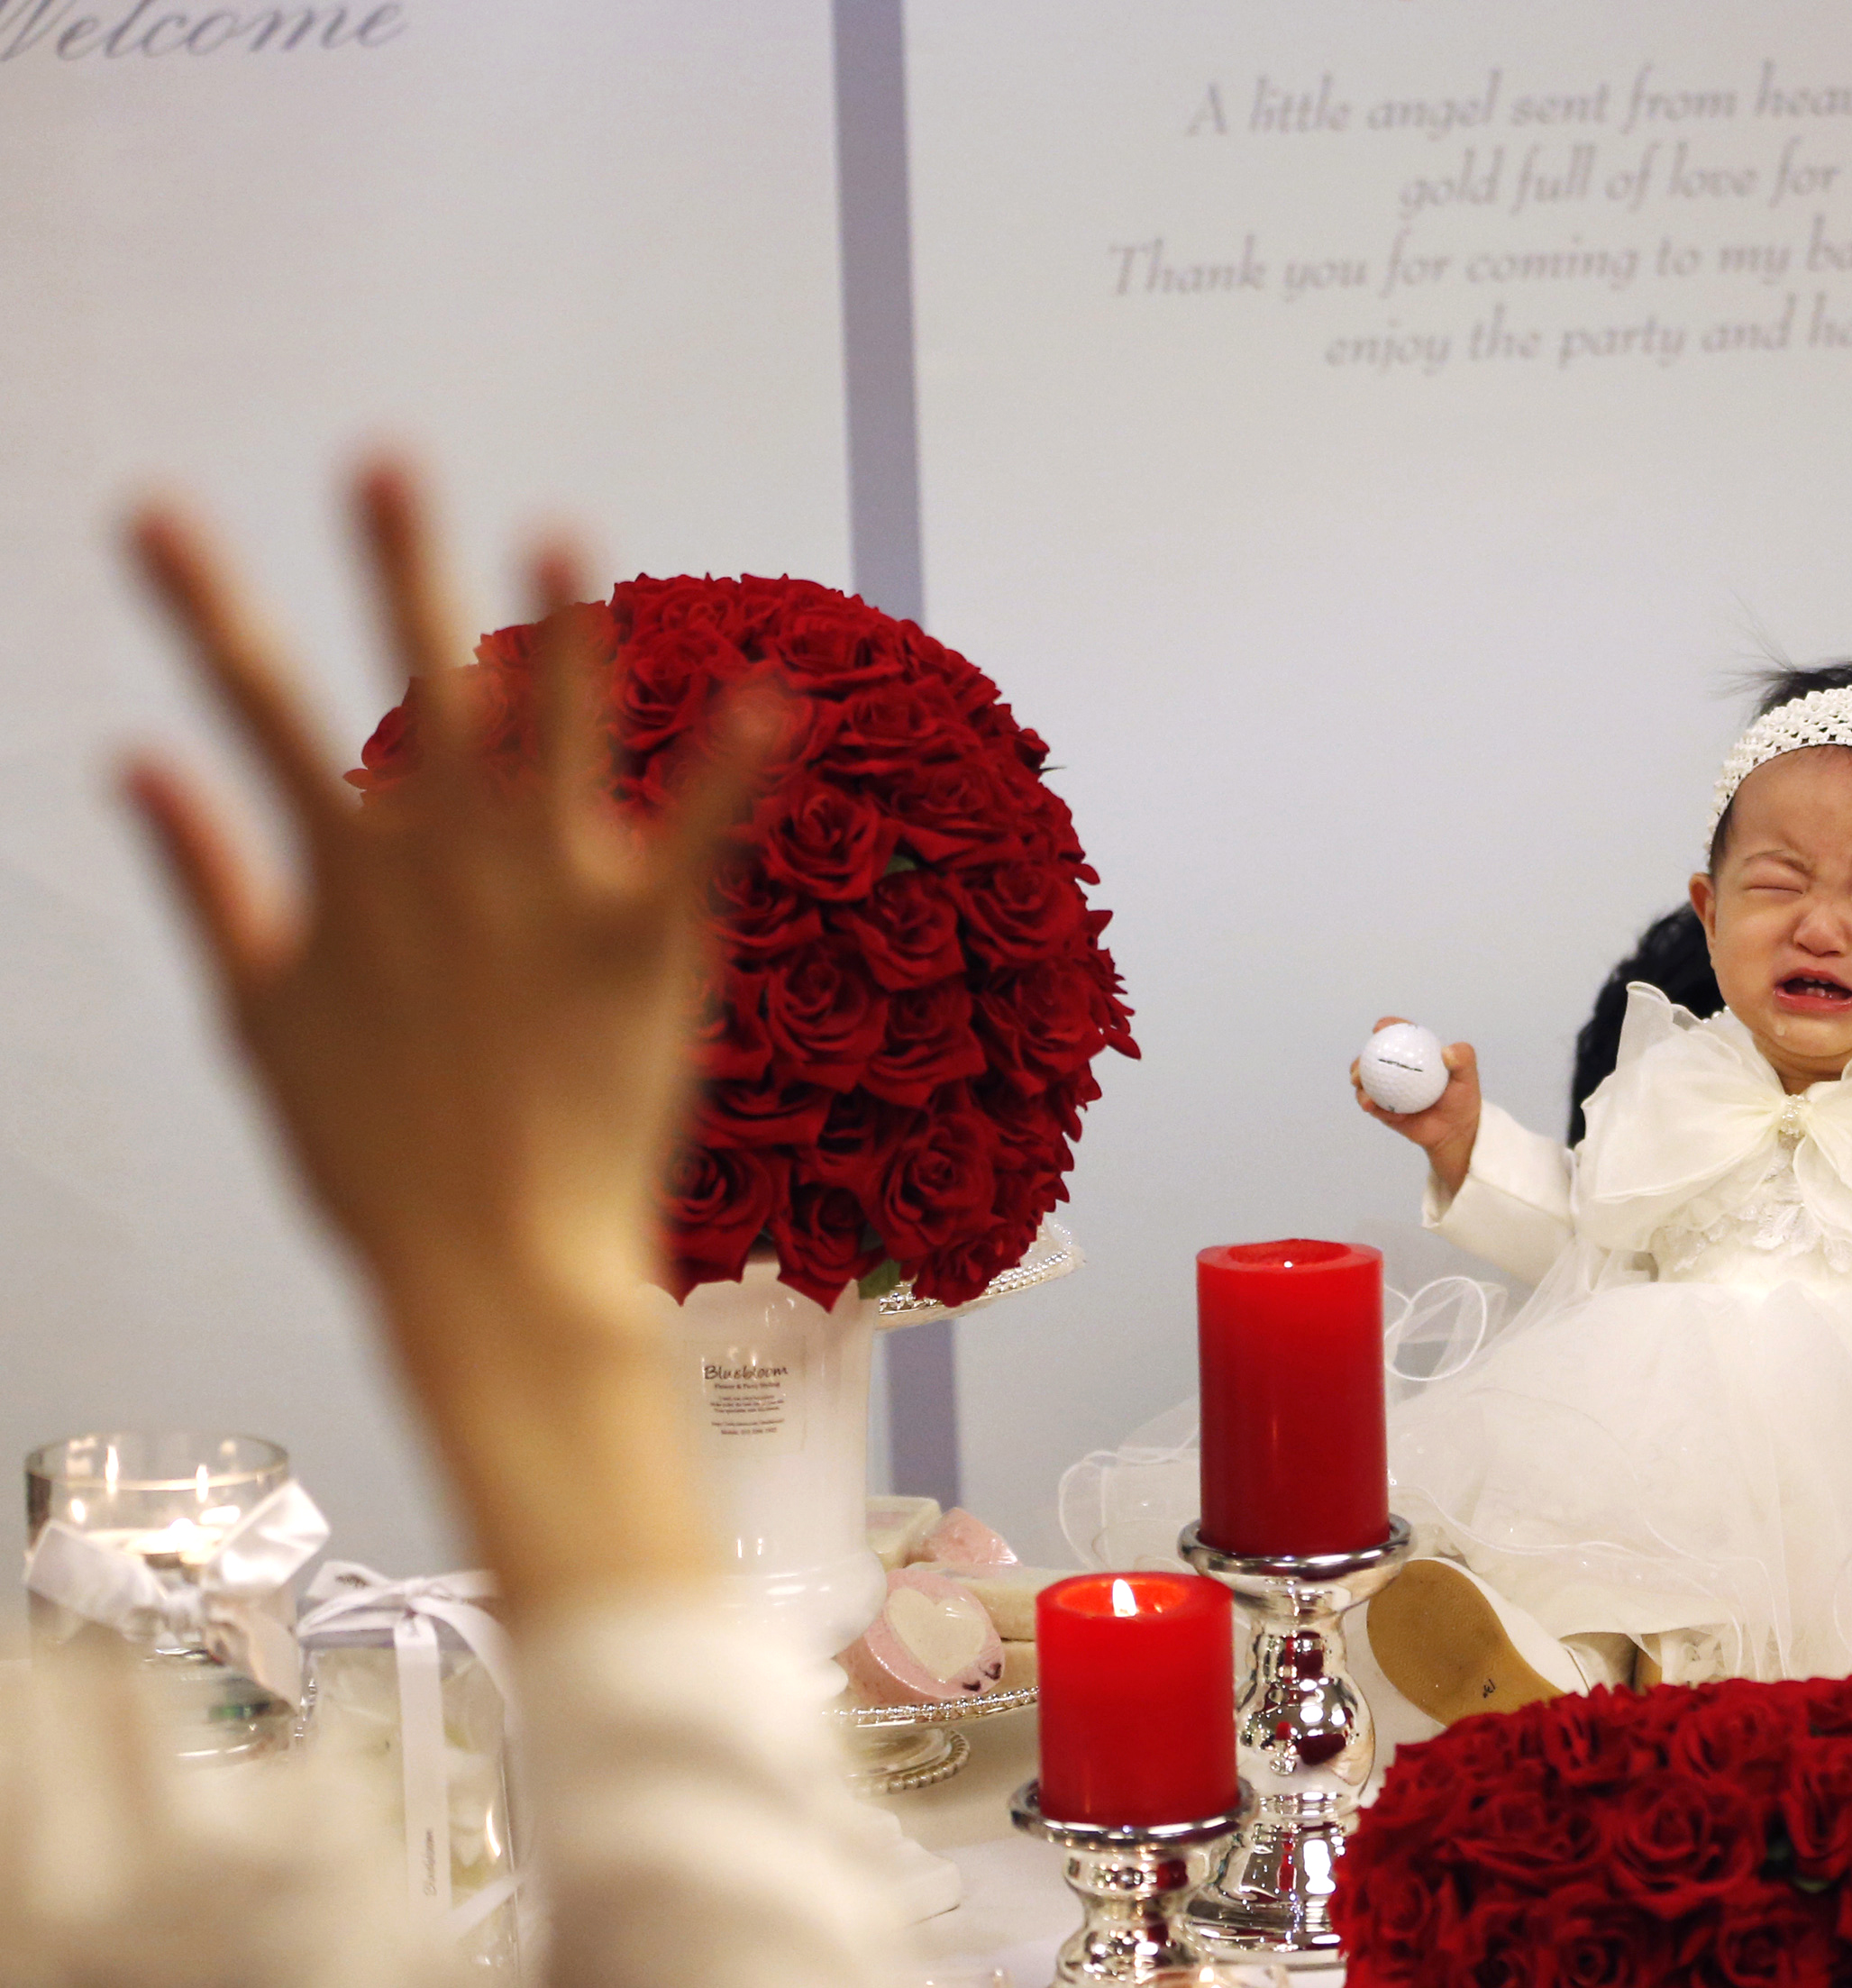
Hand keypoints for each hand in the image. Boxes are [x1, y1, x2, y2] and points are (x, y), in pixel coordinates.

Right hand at [120, 456, 782, 1616]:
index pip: (256, 708)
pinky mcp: (644, 940)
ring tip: (561, 527)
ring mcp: (544, 894)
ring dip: (558, 630)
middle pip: (415, 685)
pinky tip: (774, 696)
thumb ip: (208, 880)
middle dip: (394, 565)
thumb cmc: (372, 1159)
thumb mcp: (261, 1019)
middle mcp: (442, 863)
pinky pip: (697, 832)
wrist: (491, 1268)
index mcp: (346, 874)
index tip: (155, 504)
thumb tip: (135, 764)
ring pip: (555, 732)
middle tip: (384, 455)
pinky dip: (734, 765)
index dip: (204, 602)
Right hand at [1352, 1015, 1480, 1198]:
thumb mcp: (1468, 1076)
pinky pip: (1372, 1106)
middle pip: (1372, 1058)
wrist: (1456, 1130)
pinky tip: (1371, 1106)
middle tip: (1361, 1064)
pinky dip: (1370, 1105)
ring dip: (1359, 1082)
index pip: (1397, 1036)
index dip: (1386, 1027)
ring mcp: (1388, 1090)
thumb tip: (1446, 1051)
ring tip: (1360, 1086)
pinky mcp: (1383, 1110)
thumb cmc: (1462, 1098)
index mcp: (1413, 1054)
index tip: (1380, 1028)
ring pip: (1366, 1082)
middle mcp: (1397, 1070)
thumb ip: (1464, 1058)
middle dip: (1361, 1058)